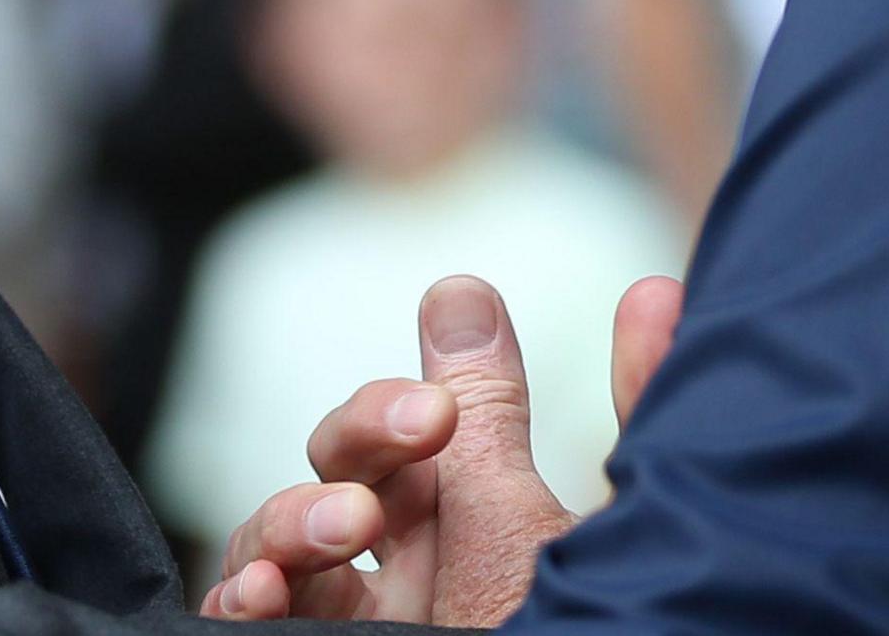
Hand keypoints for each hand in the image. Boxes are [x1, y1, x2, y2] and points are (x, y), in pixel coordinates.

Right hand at [202, 273, 683, 624]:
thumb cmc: (582, 634)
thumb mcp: (603, 534)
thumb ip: (627, 412)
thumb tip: (648, 288)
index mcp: (471, 519)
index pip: (411, 432)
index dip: (404, 405)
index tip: (436, 414)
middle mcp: (402, 568)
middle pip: (337, 462)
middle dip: (357, 433)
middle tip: (410, 442)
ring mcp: (347, 624)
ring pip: (274, 536)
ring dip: (291, 516)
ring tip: (340, 527)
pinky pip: (240, 616)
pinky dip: (239, 593)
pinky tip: (259, 594)